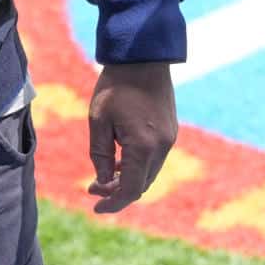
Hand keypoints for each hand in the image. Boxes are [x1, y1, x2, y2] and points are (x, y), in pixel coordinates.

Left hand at [86, 61, 177, 213]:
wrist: (143, 56)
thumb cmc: (115, 87)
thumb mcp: (99, 121)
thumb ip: (100, 156)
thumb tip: (103, 182)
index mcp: (143, 146)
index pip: (130, 190)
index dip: (112, 203)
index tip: (95, 208)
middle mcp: (161, 146)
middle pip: (142, 185)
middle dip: (117, 191)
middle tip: (93, 187)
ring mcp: (170, 138)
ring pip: (150, 173)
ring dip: (129, 179)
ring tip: (105, 173)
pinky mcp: (171, 130)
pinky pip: (155, 158)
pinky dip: (139, 165)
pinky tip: (121, 158)